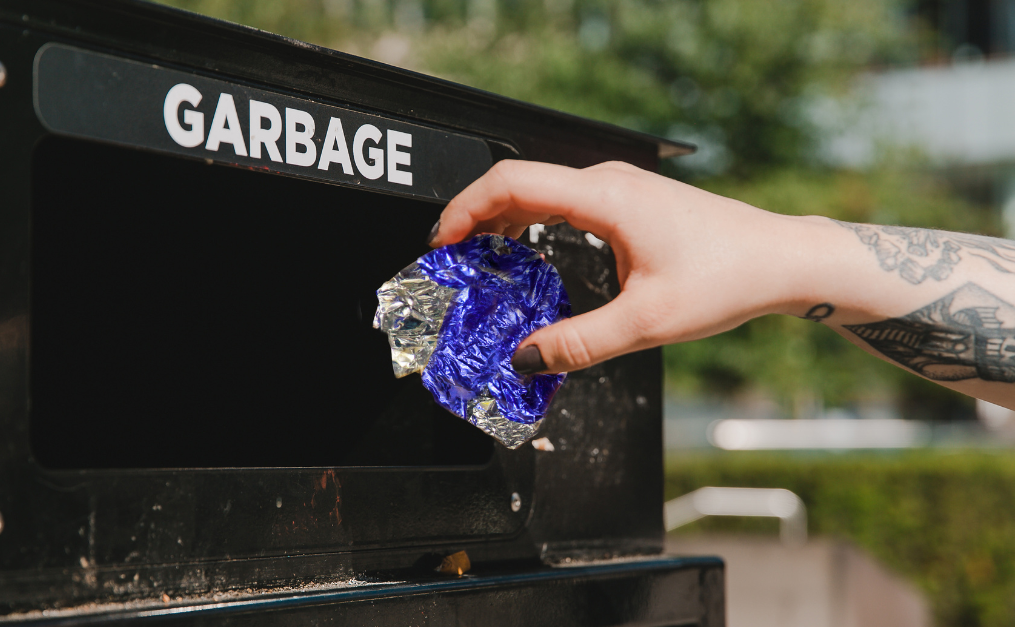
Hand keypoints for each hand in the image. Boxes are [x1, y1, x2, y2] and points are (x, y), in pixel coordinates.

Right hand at [429, 160, 820, 372]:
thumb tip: (525, 359)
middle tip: (452, 263)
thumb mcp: (647, 323)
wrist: (783, 260)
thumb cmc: (729, 277)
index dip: (464, 209)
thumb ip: (578, 343)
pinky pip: (564, 202)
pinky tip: (528, 256)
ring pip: (540, 191)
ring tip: (482, 262)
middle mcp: (608, 181)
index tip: (442, 243)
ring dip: (503, 222)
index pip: (511, 183)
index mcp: (605, 196)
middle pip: (518, 184)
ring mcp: (619, 187)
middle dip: (475, 220)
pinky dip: (533, 224)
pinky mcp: (629, 201)